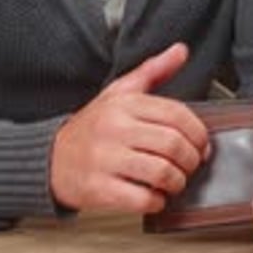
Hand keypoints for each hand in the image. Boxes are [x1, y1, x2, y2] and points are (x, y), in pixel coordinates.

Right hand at [50, 43, 209, 213]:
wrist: (51, 158)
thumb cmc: (91, 127)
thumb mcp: (120, 92)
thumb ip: (153, 71)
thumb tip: (180, 51)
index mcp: (124, 104)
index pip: (177, 114)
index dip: (198, 133)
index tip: (201, 145)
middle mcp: (115, 128)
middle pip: (173, 144)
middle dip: (191, 160)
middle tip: (190, 165)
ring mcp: (105, 159)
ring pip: (162, 172)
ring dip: (177, 182)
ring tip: (174, 181)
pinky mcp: (99, 188)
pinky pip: (143, 198)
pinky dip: (157, 201)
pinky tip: (154, 195)